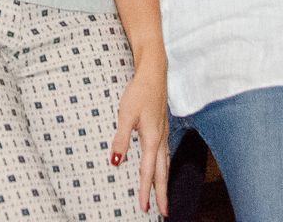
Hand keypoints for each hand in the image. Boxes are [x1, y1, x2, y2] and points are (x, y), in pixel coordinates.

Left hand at [112, 61, 169, 214]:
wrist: (154, 73)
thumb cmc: (138, 92)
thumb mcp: (125, 115)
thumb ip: (121, 139)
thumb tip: (116, 162)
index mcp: (152, 139)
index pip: (149, 172)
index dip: (146, 191)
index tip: (144, 208)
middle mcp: (161, 139)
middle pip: (162, 172)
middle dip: (162, 193)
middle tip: (164, 212)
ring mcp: (163, 134)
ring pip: (166, 164)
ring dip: (164, 182)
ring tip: (163, 197)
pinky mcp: (162, 128)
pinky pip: (165, 155)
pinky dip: (164, 168)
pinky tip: (161, 169)